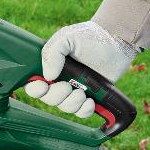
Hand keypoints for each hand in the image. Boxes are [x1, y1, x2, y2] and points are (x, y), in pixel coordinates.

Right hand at [24, 21, 139, 117]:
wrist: (116, 41)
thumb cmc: (89, 36)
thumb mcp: (66, 38)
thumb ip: (52, 53)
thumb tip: (48, 76)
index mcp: (50, 67)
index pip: (33, 85)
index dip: (35, 89)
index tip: (43, 85)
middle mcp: (60, 80)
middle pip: (48, 99)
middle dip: (57, 96)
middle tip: (68, 86)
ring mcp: (74, 89)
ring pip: (65, 107)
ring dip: (72, 103)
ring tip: (82, 93)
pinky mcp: (90, 96)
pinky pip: (81, 112)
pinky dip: (84, 110)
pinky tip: (90, 101)